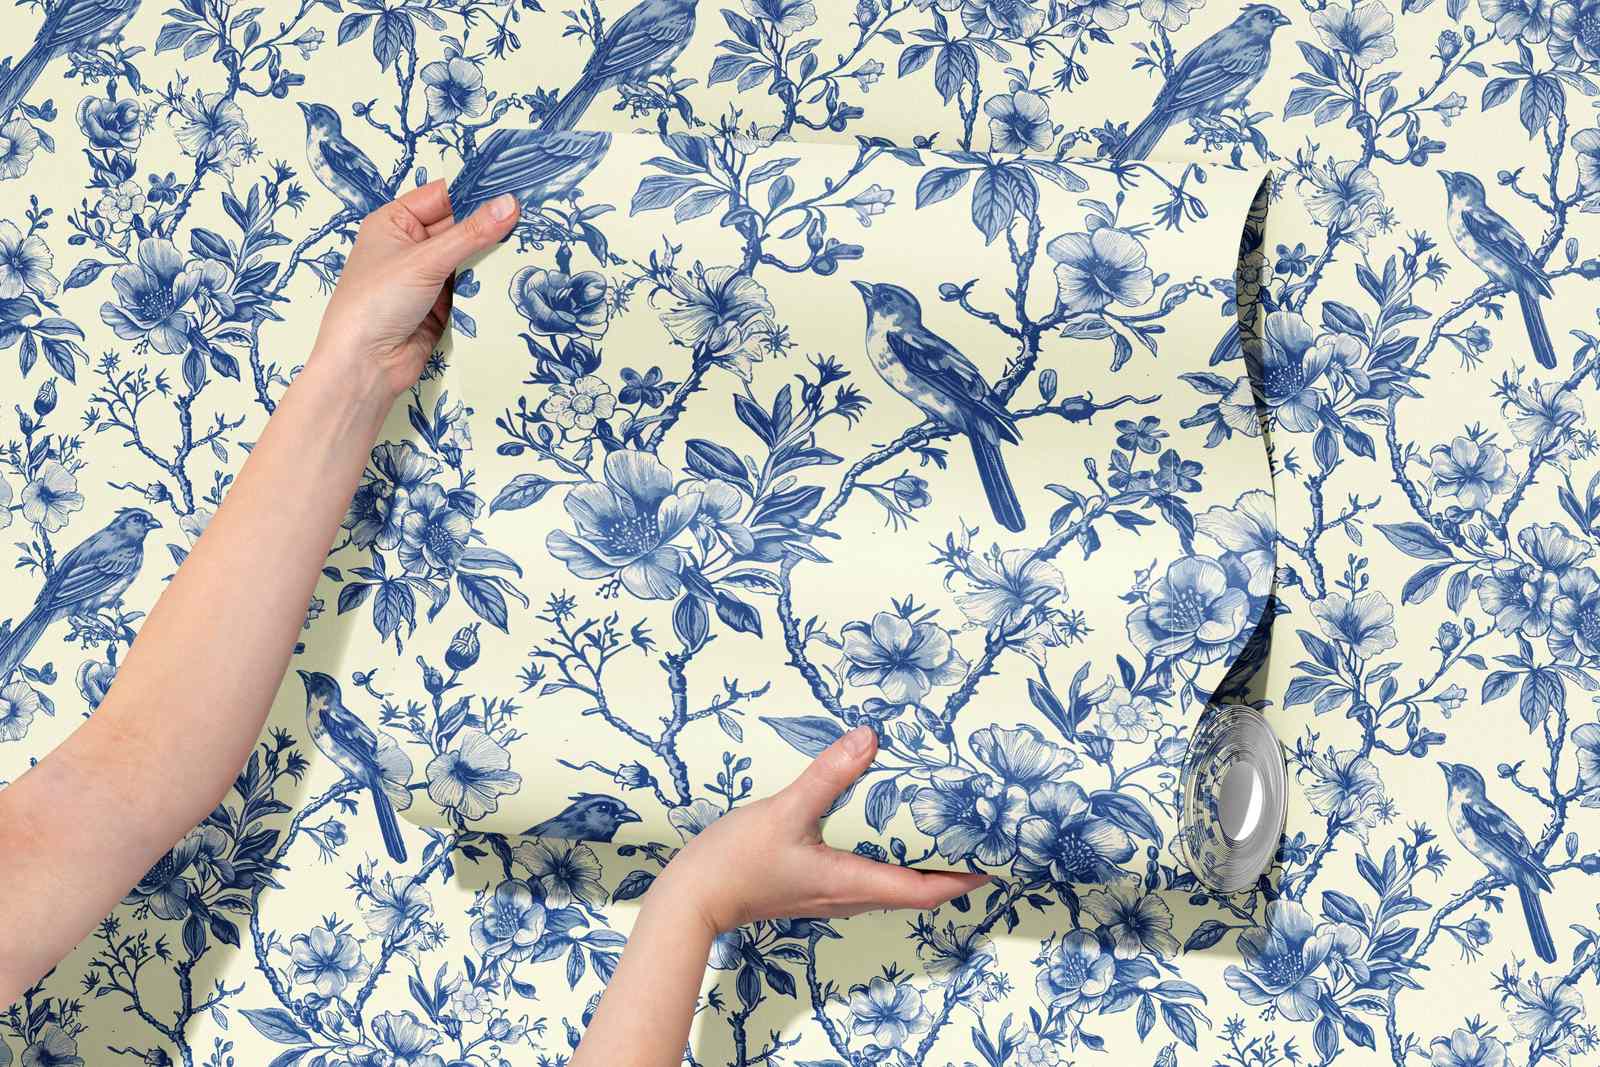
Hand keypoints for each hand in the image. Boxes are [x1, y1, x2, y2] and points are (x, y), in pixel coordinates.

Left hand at [310, 181, 518, 401]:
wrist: (366, 365)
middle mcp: (410, 246)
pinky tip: (515, 277)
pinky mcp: (442, 305)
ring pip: (469, 259)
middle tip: (531, 218)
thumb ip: (471, 234)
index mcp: (395, 222)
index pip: (442, 196)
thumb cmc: (377, 302)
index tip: (514, 189)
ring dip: (492, 258)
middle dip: (490, 227)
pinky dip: (489, 285)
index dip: (476, 192)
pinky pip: (472, 287)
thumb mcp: (425, 260)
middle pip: (460, 227)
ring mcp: (427, 276)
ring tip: (531, 245)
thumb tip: (510, 204)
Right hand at [649, 726, 991, 935]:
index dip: (963, 877)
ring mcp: (830, 892)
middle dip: (949, 865)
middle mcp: (849, 894)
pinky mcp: (812, 885)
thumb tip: (870, 738)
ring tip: (939, 826)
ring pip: (890, 881)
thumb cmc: (736, 863)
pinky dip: (886, 853)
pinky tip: (880, 824)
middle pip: (914, 888)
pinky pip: (865, 872)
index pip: (924, 890)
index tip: (995, 860)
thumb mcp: (784, 811)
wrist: (691, 899)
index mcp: (852, 882)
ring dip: (918, 859)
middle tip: (976, 834)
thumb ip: (828, 775)